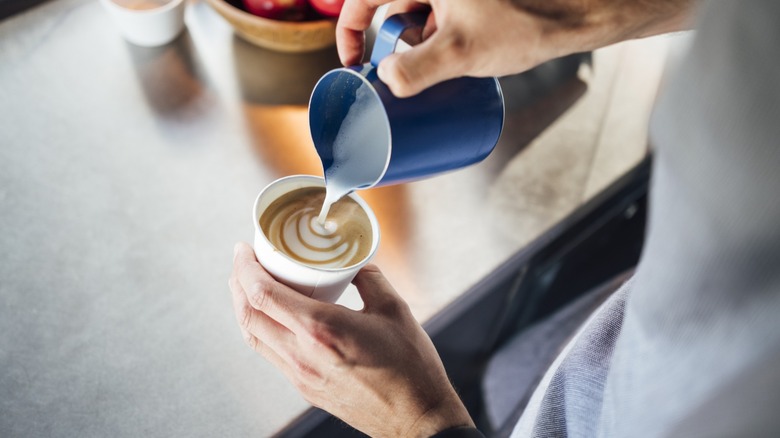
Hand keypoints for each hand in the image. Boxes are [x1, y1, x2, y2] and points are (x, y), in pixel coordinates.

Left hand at [229, 242, 473, 436]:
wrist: (417, 417)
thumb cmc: (410, 367)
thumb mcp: (394, 310)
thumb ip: (370, 279)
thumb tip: (355, 264)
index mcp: (321, 329)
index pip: (263, 295)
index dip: (245, 268)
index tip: (243, 249)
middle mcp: (302, 354)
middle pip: (248, 316)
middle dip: (237, 284)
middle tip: (243, 262)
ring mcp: (301, 375)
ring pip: (255, 338)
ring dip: (245, 309)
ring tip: (251, 287)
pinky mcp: (306, 389)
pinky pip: (272, 354)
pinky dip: (264, 330)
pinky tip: (276, 319)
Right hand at [337, 0, 695, 96]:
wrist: (572, 17)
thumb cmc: (522, 25)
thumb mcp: (462, 52)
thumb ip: (418, 68)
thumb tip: (383, 79)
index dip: (349, 29)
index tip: (351, 61)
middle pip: (390, 8)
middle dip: (388, 45)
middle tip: (394, 78)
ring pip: (415, 15)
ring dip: (413, 46)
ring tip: (427, 75)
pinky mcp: (469, 3)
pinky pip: (437, 18)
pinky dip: (433, 40)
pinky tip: (446, 64)